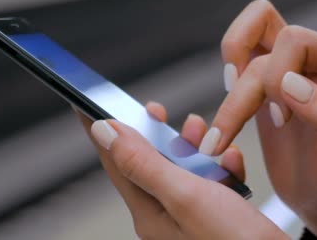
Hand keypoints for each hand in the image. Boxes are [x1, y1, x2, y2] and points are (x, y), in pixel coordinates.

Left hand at [74, 102, 287, 239]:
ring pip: (181, 167)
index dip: (100, 129)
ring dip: (191, 145)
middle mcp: (166, 214)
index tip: (85, 103)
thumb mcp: (184, 195)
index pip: (114, 162)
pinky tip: (231, 161)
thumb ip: (143, 163)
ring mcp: (191, 214)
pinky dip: (219, 163)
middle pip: (148, 162)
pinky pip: (210, 179)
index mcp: (149, 212)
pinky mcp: (216, 212)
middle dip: (155, 132)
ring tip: (200, 131)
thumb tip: (106, 133)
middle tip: (156, 110)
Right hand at [199, 0, 316, 238]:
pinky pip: (235, 60)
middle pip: (262, 26)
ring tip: (225, 129)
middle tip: (257, 117)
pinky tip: (224, 126)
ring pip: (244, 38)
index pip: (296, 40)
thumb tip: (290, 82)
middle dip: (247, 79)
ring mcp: (286, 66)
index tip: (282, 120)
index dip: (278, 76)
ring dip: (230, 82)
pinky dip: (224, 90)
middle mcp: (315, 58)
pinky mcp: (262, 82)